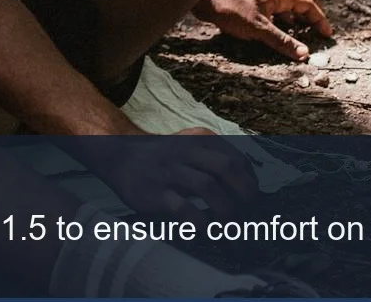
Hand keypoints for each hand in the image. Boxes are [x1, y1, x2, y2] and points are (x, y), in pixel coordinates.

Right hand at [87, 129, 258, 217]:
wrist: (119, 155)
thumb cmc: (162, 157)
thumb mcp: (188, 145)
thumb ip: (212, 157)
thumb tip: (245, 183)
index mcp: (199, 140)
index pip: (236, 158)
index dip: (249, 181)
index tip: (251, 199)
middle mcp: (187, 152)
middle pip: (226, 168)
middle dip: (243, 192)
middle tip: (247, 212)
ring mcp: (170, 171)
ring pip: (207, 187)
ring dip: (224, 210)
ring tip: (229, 227)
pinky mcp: (155, 192)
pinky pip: (182, 208)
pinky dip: (198, 221)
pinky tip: (204, 230)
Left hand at [193, 0, 332, 61]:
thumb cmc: (230, 8)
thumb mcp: (258, 28)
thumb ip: (282, 41)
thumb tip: (305, 54)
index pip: (307, 4)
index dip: (319, 19)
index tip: (327, 34)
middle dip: (311, 2)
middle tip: (317, 18)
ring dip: (294, 8)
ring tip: (300, 24)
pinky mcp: (248, 1)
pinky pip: (270, 5)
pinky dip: (278, 14)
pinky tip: (275, 26)